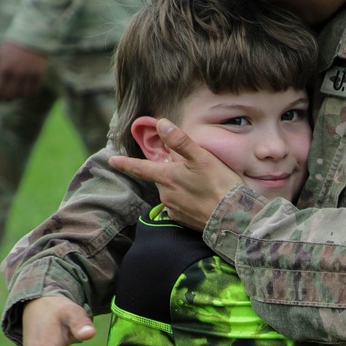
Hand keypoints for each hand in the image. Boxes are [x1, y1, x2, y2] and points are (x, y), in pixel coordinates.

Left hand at [0, 41, 47, 101]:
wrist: (31, 36)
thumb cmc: (11, 46)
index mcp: (3, 67)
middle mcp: (16, 72)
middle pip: (9, 95)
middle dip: (5, 98)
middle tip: (3, 98)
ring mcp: (28, 74)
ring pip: (21, 95)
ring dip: (16, 96)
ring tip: (14, 94)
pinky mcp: (38, 74)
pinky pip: (33, 91)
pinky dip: (27, 93)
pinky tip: (24, 91)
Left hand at [109, 119, 239, 229]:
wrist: (233, 217)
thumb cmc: (220, 185)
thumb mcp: (201, 157)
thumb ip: (180, 141)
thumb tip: (161, 124)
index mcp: (167, 177)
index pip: (140, 168)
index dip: (126, 163)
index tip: (113, 161)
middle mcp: (165, 194)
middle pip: (160, 178)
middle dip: (168, 172)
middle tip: (190, 170)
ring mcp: (173, 209)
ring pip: (169, 192)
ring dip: (178, 186)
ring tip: (199, 184)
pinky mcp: (182, 220)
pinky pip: (178, 206)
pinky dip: (185, 200)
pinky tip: (200, 198)